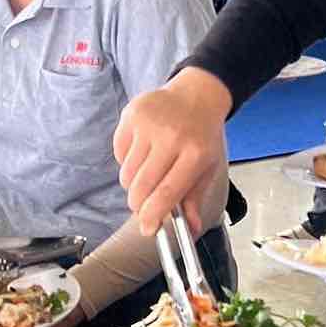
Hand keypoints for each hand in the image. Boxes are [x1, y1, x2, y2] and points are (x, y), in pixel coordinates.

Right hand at [114, 68, 231, 236]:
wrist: (196, 96)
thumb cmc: (202, 135)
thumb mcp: (207, 167)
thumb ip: (194, 199)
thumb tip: (190, 230)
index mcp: (195, 154)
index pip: (167, 192)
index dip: (153, 215)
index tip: (147, 229)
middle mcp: (171, 138)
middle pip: (142, 186)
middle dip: (138, 204)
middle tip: (142, 206)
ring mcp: (149, 124)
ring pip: (127, 173)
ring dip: (132, 184)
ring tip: (146, 174)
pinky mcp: (131, 115)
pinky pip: (118, 153)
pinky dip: (126, 161)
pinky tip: (140, 153)